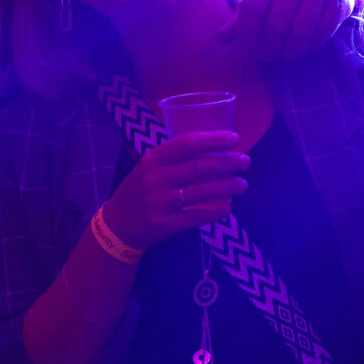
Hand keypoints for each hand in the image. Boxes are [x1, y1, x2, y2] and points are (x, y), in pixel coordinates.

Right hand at [103, 132, 249, 249]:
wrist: (117, 225)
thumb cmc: (139, 191)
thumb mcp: (148, 168)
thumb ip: (174, 159)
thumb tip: (215, 150)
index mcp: (152, 160)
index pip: (186, 145)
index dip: (213, 140)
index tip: (234, 138)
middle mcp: (154, 179)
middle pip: (198, 168)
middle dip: (226, 163)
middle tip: (245, 161)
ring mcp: (159, 203)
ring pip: (200, 192)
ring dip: (226, 187)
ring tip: (243, 184)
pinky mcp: (164, 224)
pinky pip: (195, 217)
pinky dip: (214, 212)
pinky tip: (228, 208)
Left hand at [220, 0, 349, 59]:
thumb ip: (242, 17)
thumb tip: (220, 38)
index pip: (253, 9)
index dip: (246, 36)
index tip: (244, 52)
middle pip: (276, 25)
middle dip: (268, 49)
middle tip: (266, 58)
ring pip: (300, 31)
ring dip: (290, 51)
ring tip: (284, 55)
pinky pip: (322, 32)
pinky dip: (311, 45)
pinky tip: (304, 47)